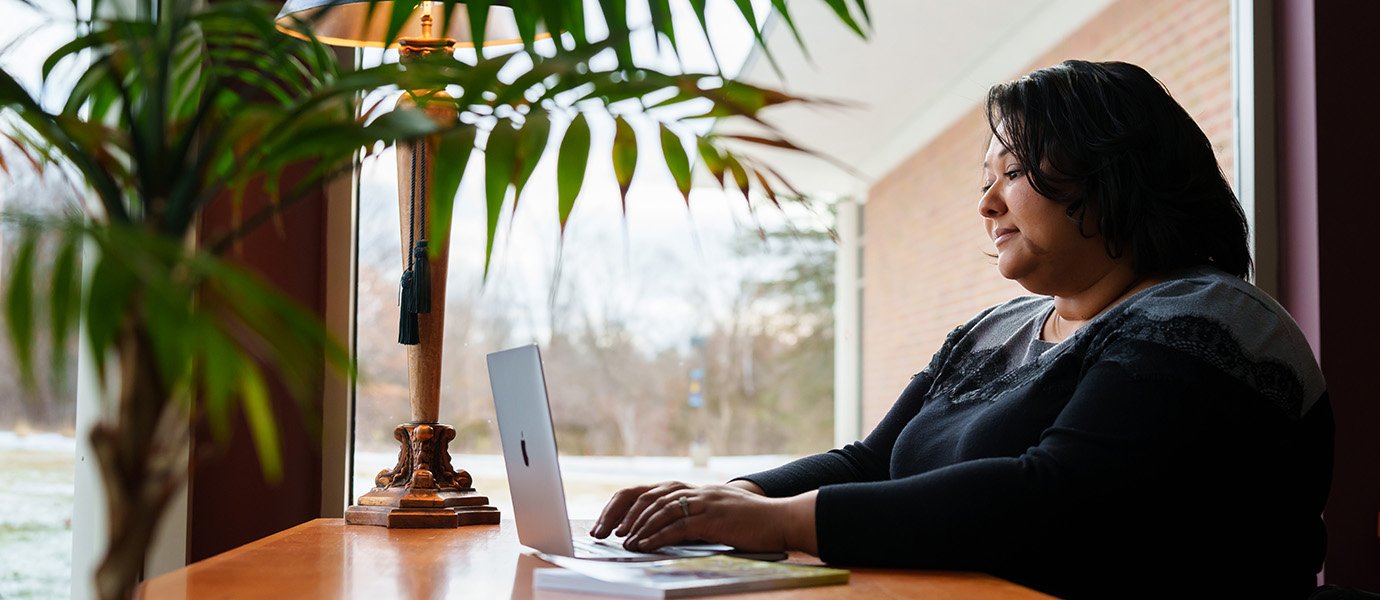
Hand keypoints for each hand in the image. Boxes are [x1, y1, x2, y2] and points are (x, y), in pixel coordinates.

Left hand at [590, 481, 817, 553]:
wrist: (782, 519)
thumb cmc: (753, 522)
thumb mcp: (720, 513)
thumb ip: (696, 517)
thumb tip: (670, 532)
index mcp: (695, 489)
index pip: (653, 491)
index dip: (630, 505)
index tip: (615, 522)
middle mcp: (696, 491)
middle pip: (649, 496)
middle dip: (625, 515)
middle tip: (609, 532)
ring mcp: (704, 502)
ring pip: (660, 510)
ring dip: (638, 527)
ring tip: (623, 541)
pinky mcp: (712, 518)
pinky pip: (677, 526)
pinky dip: (657, 536)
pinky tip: (645, 545)